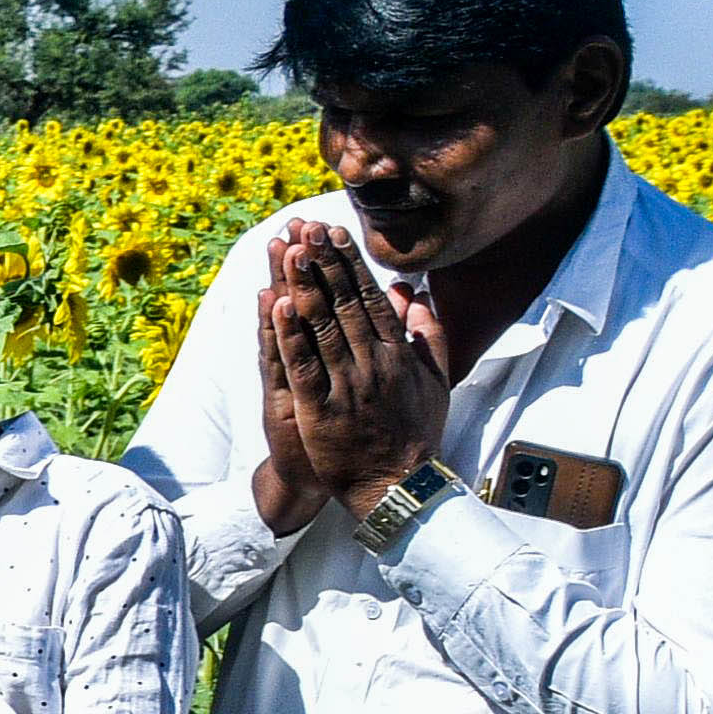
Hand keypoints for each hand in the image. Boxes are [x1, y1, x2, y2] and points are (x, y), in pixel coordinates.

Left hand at [256, 224, 452, 517]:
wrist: (398, 486)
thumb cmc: (414, 433)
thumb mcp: (435, 381)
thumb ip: (429, 335)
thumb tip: (415, 294)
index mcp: (398, 353)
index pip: (371, 298)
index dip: (351, 263)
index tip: (336, 232)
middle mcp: (374, 363)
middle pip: (344, 303)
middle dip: (325, 263)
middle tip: (306, 227)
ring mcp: (347, 385)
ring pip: (322, 327)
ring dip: (305, 286)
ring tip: (290, 252)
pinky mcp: (321, 409)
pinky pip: (303, 365)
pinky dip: (289, 334)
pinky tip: (277, 304)